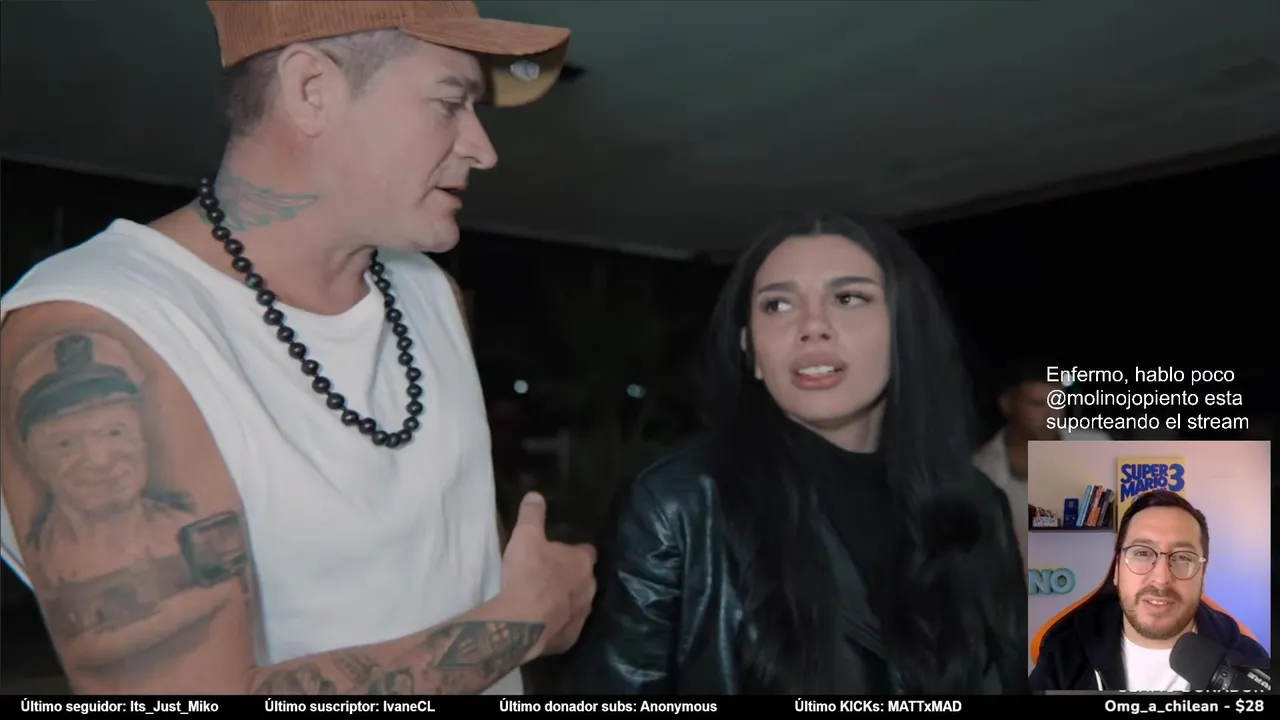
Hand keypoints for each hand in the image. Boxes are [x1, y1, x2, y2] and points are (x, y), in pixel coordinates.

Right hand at [500, 492, 596, 657]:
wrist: (522, 623)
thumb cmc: (528, 574)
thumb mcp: (525, 536)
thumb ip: (532, 514)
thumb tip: (535, 494)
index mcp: (582, 562)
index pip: (587, 551)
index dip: (575, 550)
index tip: (562, 551)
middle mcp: (589, 588)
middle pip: (584, 578)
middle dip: (571, 576)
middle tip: (550, 574)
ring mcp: (581, 615)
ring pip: (578, 603)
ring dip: (565, 600)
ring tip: (545, 599)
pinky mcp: (570, 638)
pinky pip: (566, 627)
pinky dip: (557, 623)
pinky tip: (542, 623)